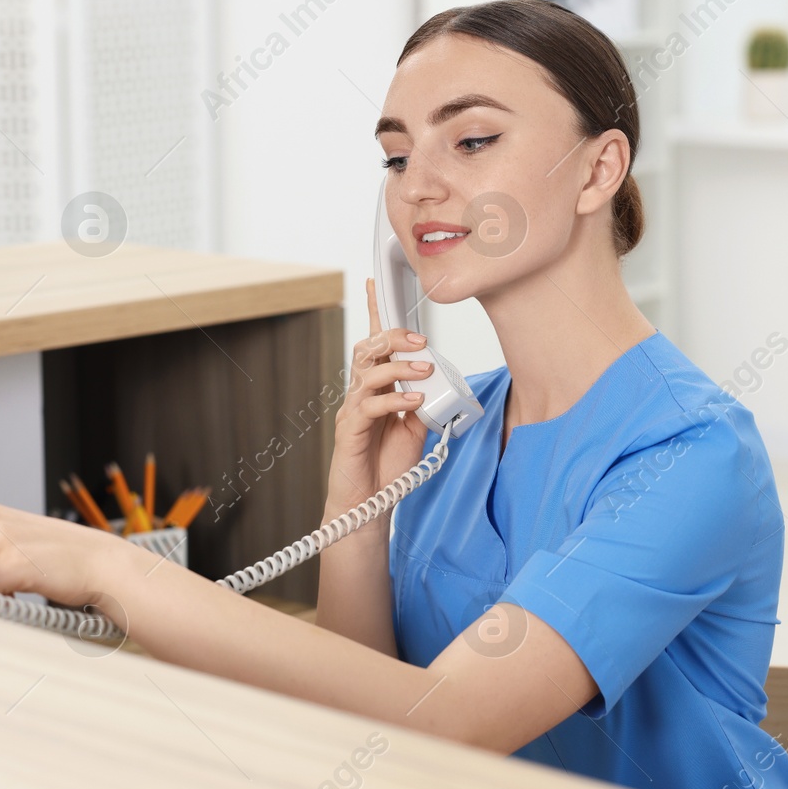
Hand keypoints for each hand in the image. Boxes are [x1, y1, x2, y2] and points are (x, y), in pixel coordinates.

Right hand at [323, 277, 431, 519]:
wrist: (369, 504)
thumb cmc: (387, 467)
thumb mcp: (416, 429)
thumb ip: (422, 403)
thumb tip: (437, 383)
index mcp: (376, 388)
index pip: (375, 343)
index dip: (374, 312)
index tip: (377, 284)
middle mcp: (361, 393)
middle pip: (368, 349)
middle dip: (393, 337)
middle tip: (420, 340)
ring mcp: (353, 410)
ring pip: (367, 372)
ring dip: (399, 367)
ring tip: (423, 370)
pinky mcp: (350, 430)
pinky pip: (369, 406)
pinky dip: (393, 400)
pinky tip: (413, 403)